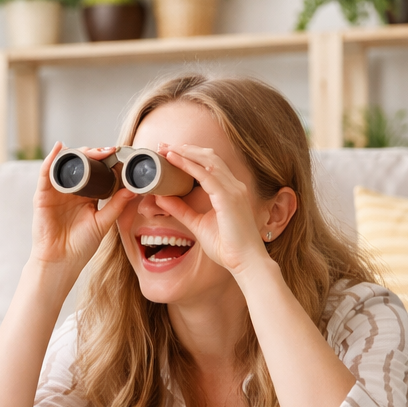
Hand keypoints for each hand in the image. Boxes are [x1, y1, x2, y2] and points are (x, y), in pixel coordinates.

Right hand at [29, 142, 135, 273]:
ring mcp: (57, 191)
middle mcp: (72, 190)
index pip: (96, 171)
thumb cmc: (80, 246)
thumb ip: (116, 205)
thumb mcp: (103, 223)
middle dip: (94, 153)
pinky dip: (52, 159)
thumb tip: (132, 190)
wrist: (61, 261)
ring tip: (91, 151)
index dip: (106, 161)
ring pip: (66, 164)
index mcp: (86, 196)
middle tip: (108, 152)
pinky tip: (60, 148)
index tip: (120, 155)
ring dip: (77, 153)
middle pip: (81, 163)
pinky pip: (46, 173)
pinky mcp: (43, 195)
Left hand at [151, 143, 271, 277]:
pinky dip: (189, 166)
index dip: (189, 156)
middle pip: (208, 157)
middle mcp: (234, 186)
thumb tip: (162, 198)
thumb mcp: (198, 224)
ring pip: (207, 161)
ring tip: (166, 148)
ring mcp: (234, 189)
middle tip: (163, 144)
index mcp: (230, 191)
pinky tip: (174, 160)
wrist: (245, 261)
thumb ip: (182, 210)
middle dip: (185, 149)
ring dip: (185, 153)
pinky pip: (206, 175)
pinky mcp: (229, 197)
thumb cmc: (227, 246)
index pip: (209, 165)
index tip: (169, 152)